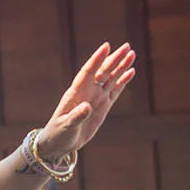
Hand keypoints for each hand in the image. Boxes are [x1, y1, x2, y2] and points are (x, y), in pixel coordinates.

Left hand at [36, 42, 136, 158]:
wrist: (60, 142)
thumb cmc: (58, 134)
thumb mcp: (65, 126)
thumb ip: (75, 117)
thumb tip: (87, 107)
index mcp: (75, 93)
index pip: (87, 72)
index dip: (96, 60)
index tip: (106, 47)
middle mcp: (87, 92)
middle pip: (102, 72)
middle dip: (114, 59)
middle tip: (127, 46)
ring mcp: (96, 98)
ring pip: (111, 78)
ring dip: (121, 66)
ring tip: (131, 54)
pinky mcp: (103, 106)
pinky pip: (115, 90)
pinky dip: (123, 81)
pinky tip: (131, 71)